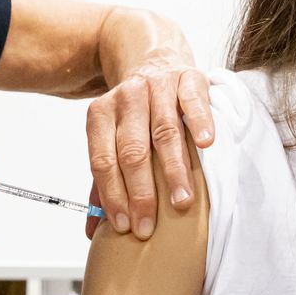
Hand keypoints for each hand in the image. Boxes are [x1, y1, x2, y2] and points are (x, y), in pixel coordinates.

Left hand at [85, 60, 213, 239]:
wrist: (154, 62)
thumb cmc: (135, 116)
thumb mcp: (112, 142)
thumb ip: (102, 183)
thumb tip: (91, 232)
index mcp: (100, 114)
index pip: (102, 160)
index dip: (112, 195)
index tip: (124, 225)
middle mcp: (126, 98)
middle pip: (132, 150)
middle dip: (141, 192)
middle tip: (149, 225)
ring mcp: (158, 86)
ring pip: (164, 132)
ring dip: (173, 170)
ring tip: (181, 201)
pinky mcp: (188, 78)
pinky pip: (193, 101)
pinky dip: (199, 122)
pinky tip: (204, 145)